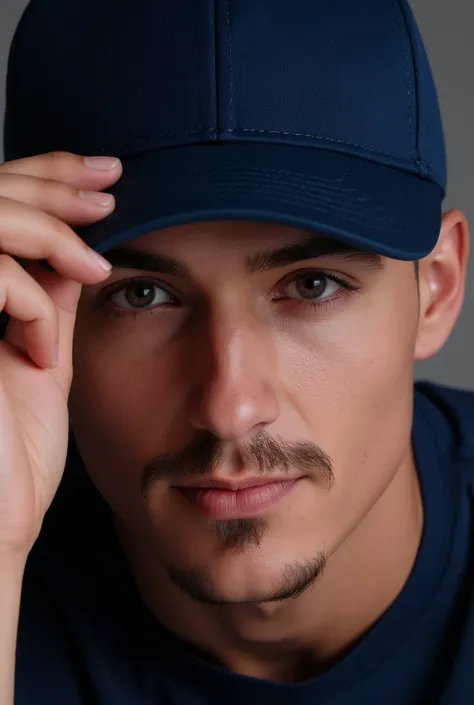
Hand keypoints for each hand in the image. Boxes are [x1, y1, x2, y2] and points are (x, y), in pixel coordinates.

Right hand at [0, 151, 121, 556]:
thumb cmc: (14, 457)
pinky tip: (43, 348)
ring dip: (43, 230)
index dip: (45, 177)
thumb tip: (74, 255)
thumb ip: (49, 308)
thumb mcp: (43, 365)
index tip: (105, 176)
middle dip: (50, 182)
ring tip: (93, 263)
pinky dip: (23, 301)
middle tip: (108, 185)